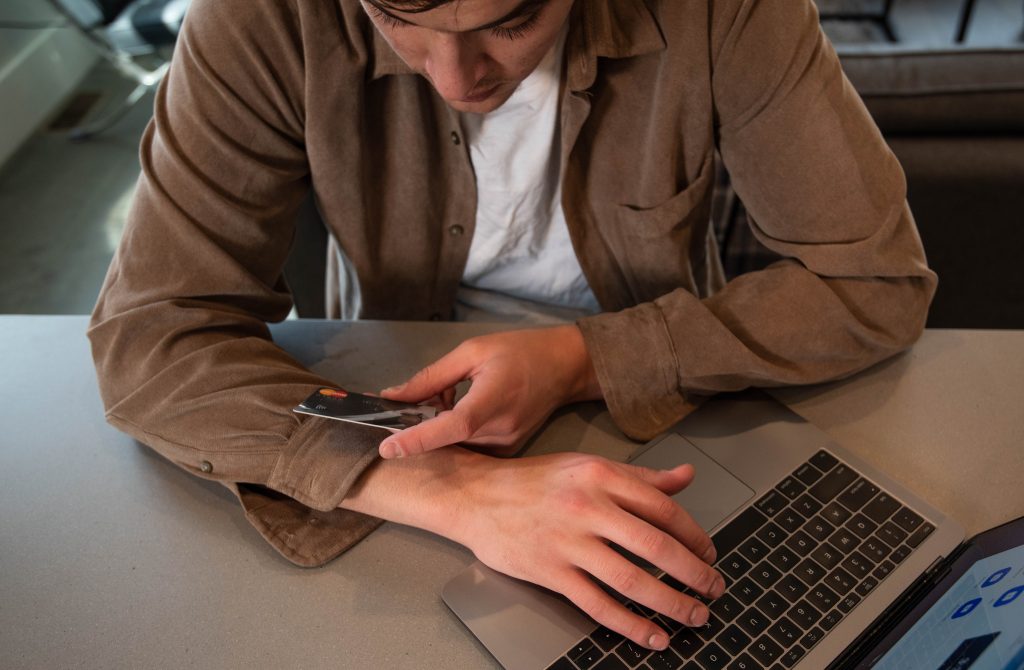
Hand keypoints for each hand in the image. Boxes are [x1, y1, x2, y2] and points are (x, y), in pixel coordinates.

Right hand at [341, 448, 723, 650]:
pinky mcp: (550, 572)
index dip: (694, 535)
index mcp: (601, 476)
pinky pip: (598, 604)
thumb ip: (639, 477)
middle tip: (713, 589)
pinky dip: (630, 624)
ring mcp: (568, 542)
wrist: (475, 495)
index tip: (709, 553)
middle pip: (656, 546)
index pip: (663, 509)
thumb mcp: (587, 466)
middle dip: (693, 573)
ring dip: (671, 603)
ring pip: (632, 580)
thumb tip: (686, 478)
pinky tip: (652, 636)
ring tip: (694, 615)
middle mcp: (587, 507)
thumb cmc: (532, 481)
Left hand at [377, 325, 600, 458]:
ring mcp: (504, 446)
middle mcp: (500, 431)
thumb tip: (394, 396)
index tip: (387, 448)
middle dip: (424, 419)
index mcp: (493, 400)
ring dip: (441, 422)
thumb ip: (431, 377)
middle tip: (429, 391)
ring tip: (457, 391)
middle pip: (445, 437)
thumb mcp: (473, 351)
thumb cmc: (521, 351)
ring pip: (454, 443)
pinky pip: (468, 445)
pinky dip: (456, 428)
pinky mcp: (506, 451)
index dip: (418, 439)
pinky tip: (468, 404)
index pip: (452, 426)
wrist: (565, 367)